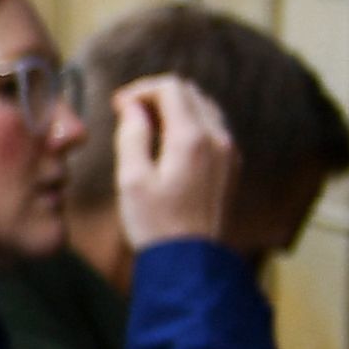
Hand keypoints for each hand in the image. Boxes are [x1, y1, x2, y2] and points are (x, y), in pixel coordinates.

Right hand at [114, 75, 238, 251]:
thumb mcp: (131, 180)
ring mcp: (228, 151)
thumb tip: (131, 107)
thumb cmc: (155, 224)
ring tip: (146, 127)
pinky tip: (168, 144)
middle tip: (128, 112)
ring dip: (174, 108)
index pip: (170, 88)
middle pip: (190, 92)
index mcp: (191, 138)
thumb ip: (132, 135)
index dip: (140, 90)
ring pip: (204, 107)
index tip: (118, 105)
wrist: (190, 261)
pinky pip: (213, 128)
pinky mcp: (230, 164)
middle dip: (157, 95)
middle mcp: (217, 138)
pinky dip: (189, 123)